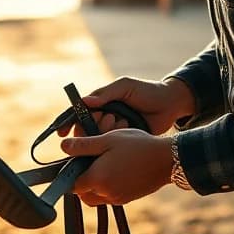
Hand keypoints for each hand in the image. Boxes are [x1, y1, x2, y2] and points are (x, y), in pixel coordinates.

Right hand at [60, 77, 195, 135]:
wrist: (171, 104)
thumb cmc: (147, 91)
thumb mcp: (125, 87)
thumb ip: (105, 94)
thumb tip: (84, 102)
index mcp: (101, 103)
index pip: (79, 113)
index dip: (68, 123)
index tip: (62, 132)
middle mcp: (104, 117)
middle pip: (85, 129)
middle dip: (93, 126)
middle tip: (109, 118)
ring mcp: (114, 131)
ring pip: (98, 139)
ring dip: (107, 131)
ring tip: (122, 120)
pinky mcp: (124, 142)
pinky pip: (112, 146)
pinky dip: (117, 138)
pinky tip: (129, 128)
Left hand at [60, 130, 173, 205]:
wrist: (167, 159)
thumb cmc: (137, 145)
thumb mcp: (107, 140)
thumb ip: (83, 145)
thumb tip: (63, 147)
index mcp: (98, 178)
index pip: (73, 185)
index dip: (71, 173)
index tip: (76, 160)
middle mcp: (107, 193)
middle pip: (84, 194)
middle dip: (82, 181)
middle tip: (88, 162)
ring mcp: (119, 198)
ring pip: (97, 196)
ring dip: (95, 184)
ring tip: (103, 164)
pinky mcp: (129, 198)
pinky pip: (111, 196)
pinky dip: (108, 186)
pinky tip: (117, 169)